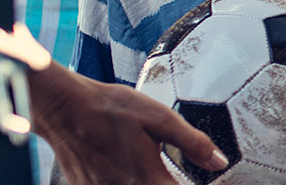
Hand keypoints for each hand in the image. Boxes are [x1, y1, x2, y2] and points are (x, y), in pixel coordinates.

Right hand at [29, 64, 225, 184]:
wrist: (64, 109)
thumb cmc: (109, 109)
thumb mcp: (159, 118)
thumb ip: (192, 143)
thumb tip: (218, 162)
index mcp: (148, 180)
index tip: (221, 184)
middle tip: (177, 176)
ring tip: (154, 173)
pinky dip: (131, 184)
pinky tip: (130, 172)